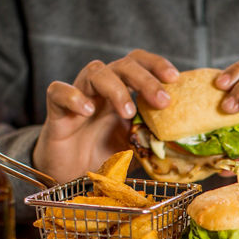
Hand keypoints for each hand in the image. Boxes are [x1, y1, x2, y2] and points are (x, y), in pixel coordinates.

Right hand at [33, 50, 178, 182]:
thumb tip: (182, 145)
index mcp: (123, 93)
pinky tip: (87, 110)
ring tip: (128, 112)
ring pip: (94, 72)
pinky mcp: (56, 111)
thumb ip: (154, 142)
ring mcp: (79, 97)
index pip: (139, 64)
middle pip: (122, 65)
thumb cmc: (103, 156)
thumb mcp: (136, 149)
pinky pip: (58, 91)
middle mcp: (102, 90)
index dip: (156, 64)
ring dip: (115, 88)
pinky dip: (73, 96)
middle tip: (162, 100)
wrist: (69, 175)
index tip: (174, 78)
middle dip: (145, 78)